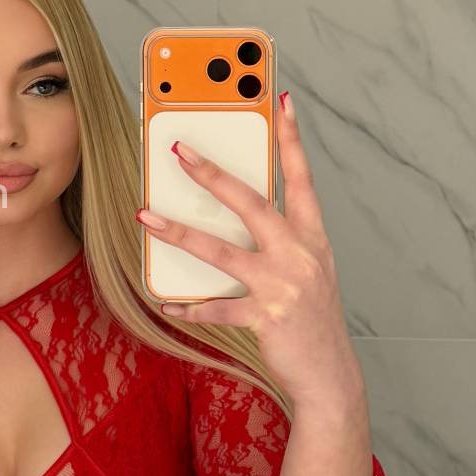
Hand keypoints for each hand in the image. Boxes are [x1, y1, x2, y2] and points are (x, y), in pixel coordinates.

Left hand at [136, 92, 360, 404]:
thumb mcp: (309, 272)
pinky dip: (189, 308)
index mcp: (312, 238)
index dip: (291, 138)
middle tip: (181, 150)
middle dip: (213, 174)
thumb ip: (282, 242)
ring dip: (179, 232)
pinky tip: (166, 304)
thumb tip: (236, 218)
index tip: (279, 99)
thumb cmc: (312, 321)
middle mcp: (299, 255)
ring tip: (146, 217)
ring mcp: (282, 286)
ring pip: (222, 251)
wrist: (329, 375)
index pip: (301, 178)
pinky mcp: (265, 318)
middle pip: (252, 203)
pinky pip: (217, 309)